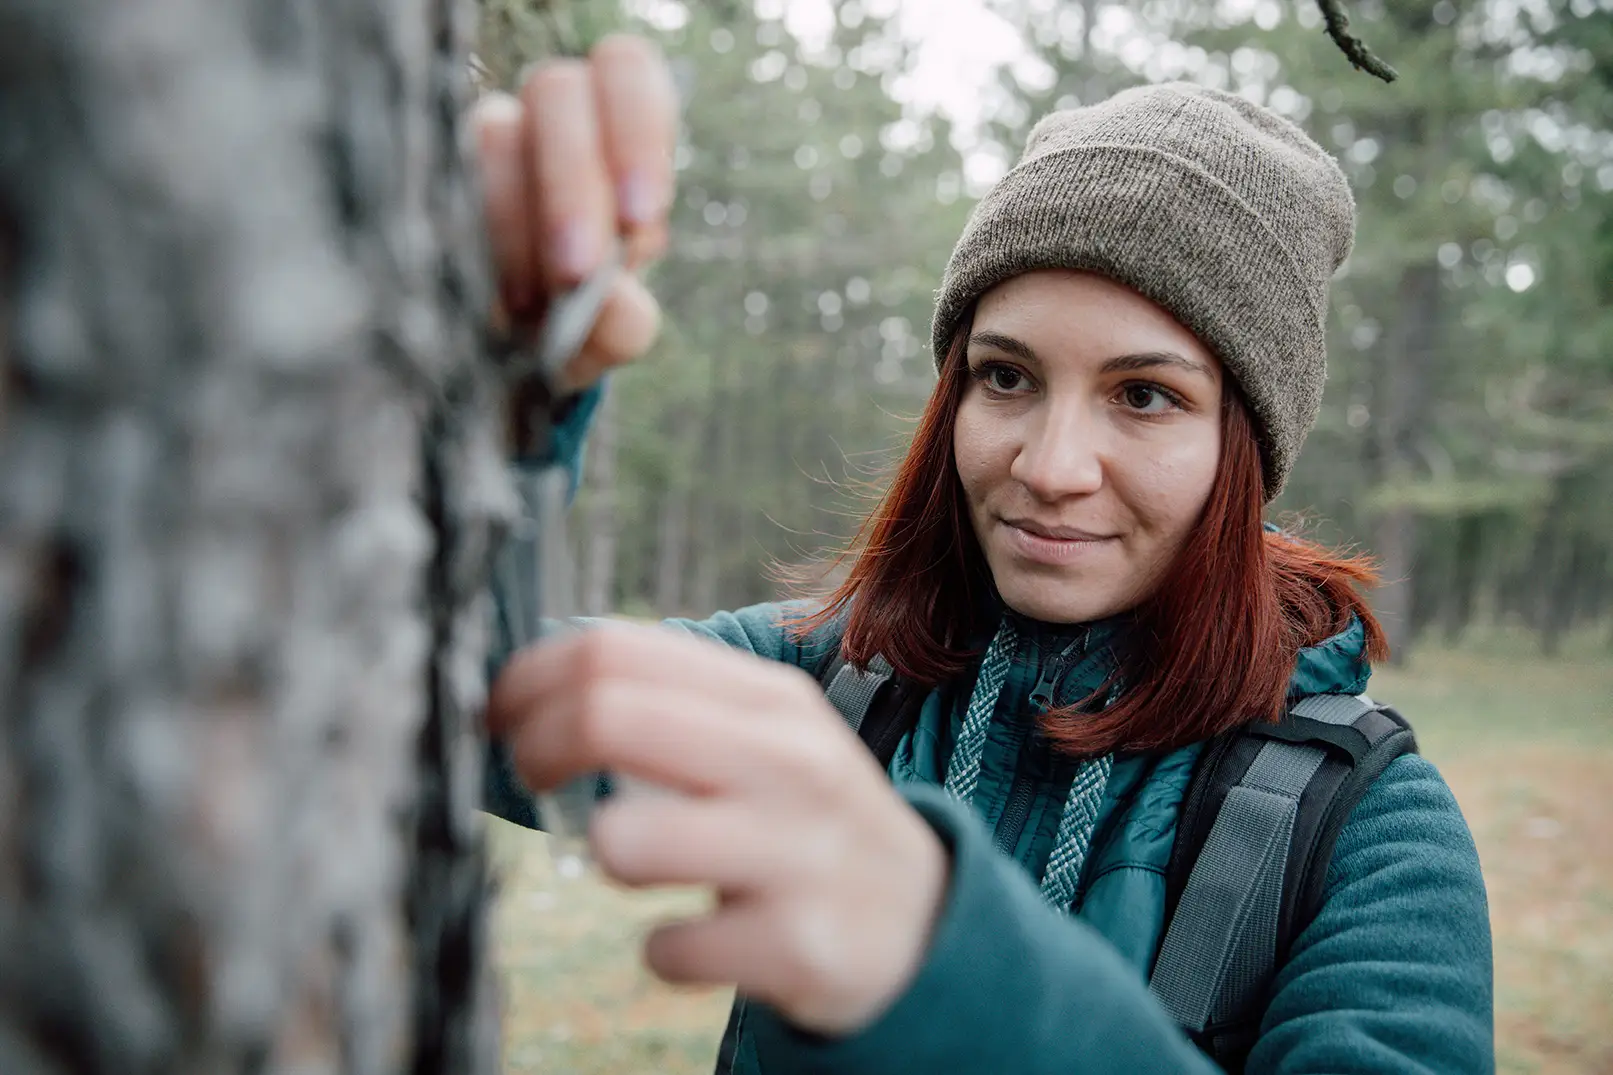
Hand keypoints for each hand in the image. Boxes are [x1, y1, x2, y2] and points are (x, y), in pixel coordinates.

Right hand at [469, 35, 676, 392]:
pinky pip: (434, 175)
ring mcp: (481, 142)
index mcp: (616, 132)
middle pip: (555, 89)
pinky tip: (479, 294)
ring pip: (491, 128)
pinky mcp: (432, 178)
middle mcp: (547, 120)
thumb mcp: (614, 330)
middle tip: (576, 270)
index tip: (636, 220)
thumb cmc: (581, 320)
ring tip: (524, 303)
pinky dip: (464, 236)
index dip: (636, 132)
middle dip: (572, 181)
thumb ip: (625, 323)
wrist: (518, 351)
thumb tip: (610, 300)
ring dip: (513, 215)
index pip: (625, 69)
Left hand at [486, 626, 951, 1036]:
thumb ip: (675, 701)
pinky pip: (666, 948)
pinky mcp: (794, 944)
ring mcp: (793, 852)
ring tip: (639, 861)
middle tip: (530, 775)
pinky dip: (664, 949)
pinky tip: (701, 937)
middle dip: (535, 750)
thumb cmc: (808, 818)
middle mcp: (786, 761)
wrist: (922, 922)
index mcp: (770, 699)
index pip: (616, 650)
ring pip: (625, 841)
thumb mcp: (770, 736)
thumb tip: (543, 679)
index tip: (503, 712)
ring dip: (608, 854)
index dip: (530, 679)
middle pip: (606, 717)